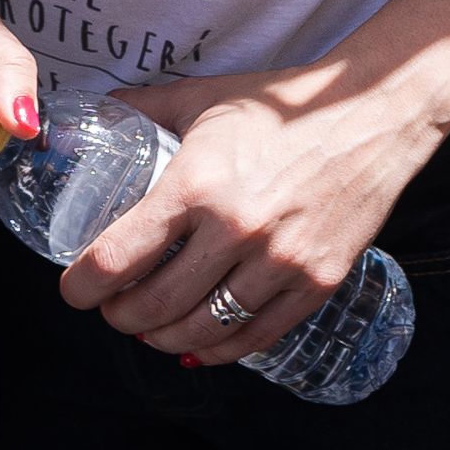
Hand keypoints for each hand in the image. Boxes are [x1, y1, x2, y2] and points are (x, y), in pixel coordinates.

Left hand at [61, 65, 449, 361]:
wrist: (374, 111)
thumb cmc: (285, 103)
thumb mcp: (206, 99)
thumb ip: (147, 108)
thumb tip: (99, 111)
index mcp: (198, 184)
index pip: (116, 259)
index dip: (82, 287)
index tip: (75, 290)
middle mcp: (236, 229)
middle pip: (152, 307)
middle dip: (119, 317)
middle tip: (113, 308)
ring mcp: (281, 261)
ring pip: (201, 332)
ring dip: (163, 339)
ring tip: (152, 328)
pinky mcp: (317, 281)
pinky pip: (255, 337)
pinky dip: (219, 350)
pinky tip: (200, 345)